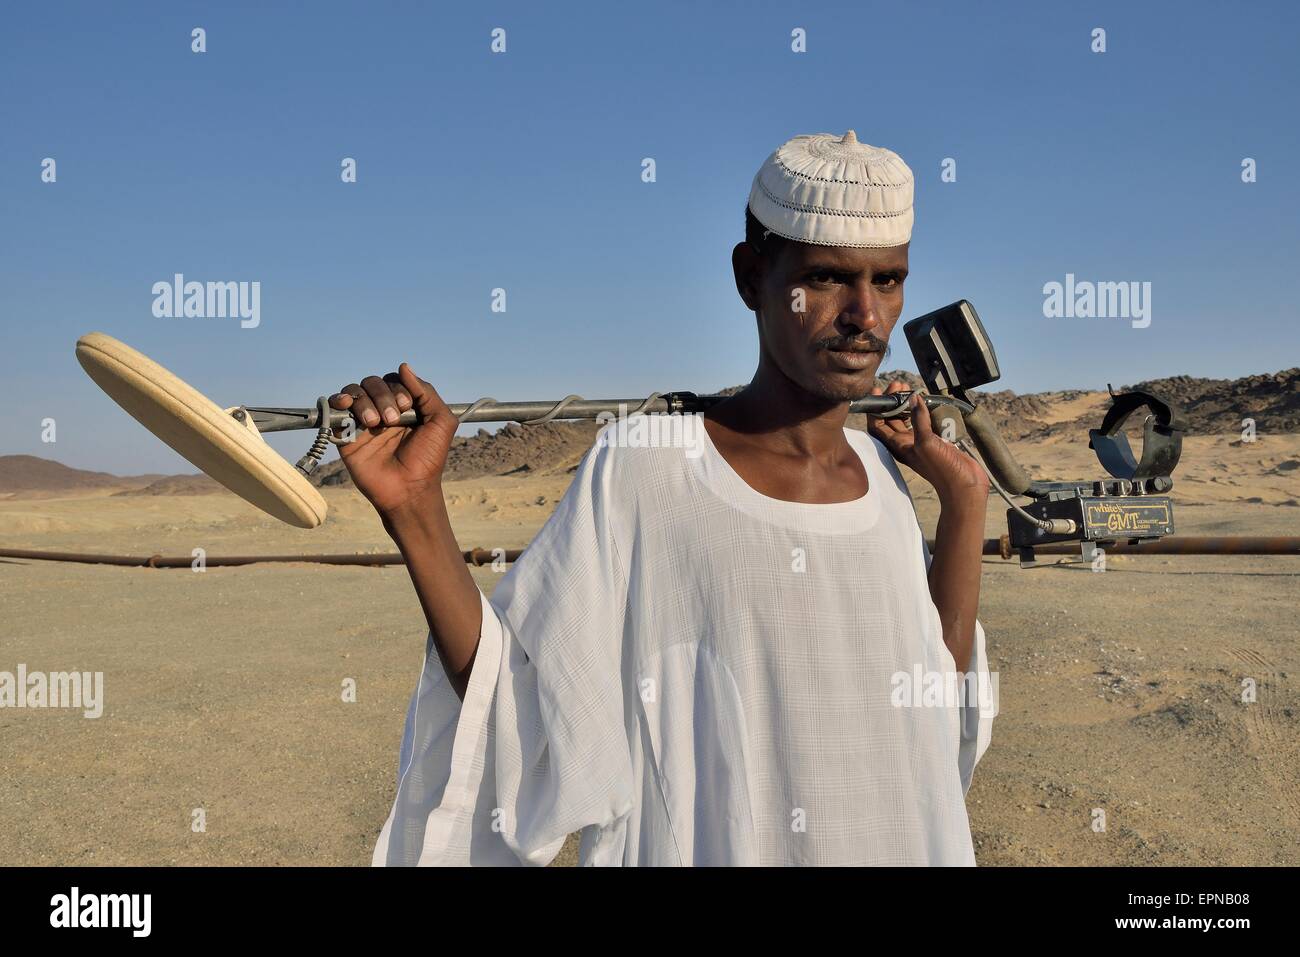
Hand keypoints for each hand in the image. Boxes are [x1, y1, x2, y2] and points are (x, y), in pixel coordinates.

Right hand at [328, 365, 458, 515]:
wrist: (409, 490)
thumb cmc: (429, 459)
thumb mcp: (441, 422)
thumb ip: (427, 392)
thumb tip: (403, 367)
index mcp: (404, 406)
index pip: (394, 381)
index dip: (398, 388)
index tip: (407, 406)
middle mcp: (382, 411)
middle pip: (373, 383)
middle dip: (383, 396)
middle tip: (393, 420)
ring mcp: (363, 422)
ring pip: (355, 392)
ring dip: (365, 401)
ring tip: (375, 422)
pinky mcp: (345, 435)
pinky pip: (335, 408)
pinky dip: (338, 400)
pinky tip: (345, 404)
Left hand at [866, 381, 989, 503]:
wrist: (965, 487)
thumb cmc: (942, 469)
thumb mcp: (927, 442)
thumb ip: (918, 419)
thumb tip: (913, 398)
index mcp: (898, 446)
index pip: (877, 425)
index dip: (875, 408)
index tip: (880, 391)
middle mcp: (906, 444)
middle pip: (891, 419)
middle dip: (892, 401)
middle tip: (899, 384)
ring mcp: (921, 443)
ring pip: (908, 420)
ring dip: (907, 405)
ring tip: (912, 390)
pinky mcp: (936, 442)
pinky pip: (925, 423)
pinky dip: (924, 412)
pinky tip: (929, 402)